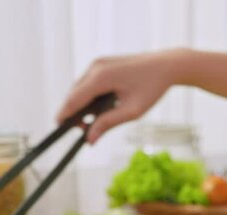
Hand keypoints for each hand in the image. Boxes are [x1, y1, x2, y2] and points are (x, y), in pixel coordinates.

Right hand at [57, 50, 183, 143]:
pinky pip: (89, 82)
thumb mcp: (132, 111)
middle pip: (74, 94)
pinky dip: (89, 96)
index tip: (59, 129)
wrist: (167, 65)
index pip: (74, 99)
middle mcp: (96, 67)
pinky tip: (96, 109)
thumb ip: (108, 123)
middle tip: (84, 132)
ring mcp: (98, 63)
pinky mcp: (103, 64)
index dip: (65, 115)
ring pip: (81, 88)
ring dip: (81, 104)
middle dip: (74, 113)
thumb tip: (89, 139)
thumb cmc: (153, 88)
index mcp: (101, 77)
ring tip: (91, 123)